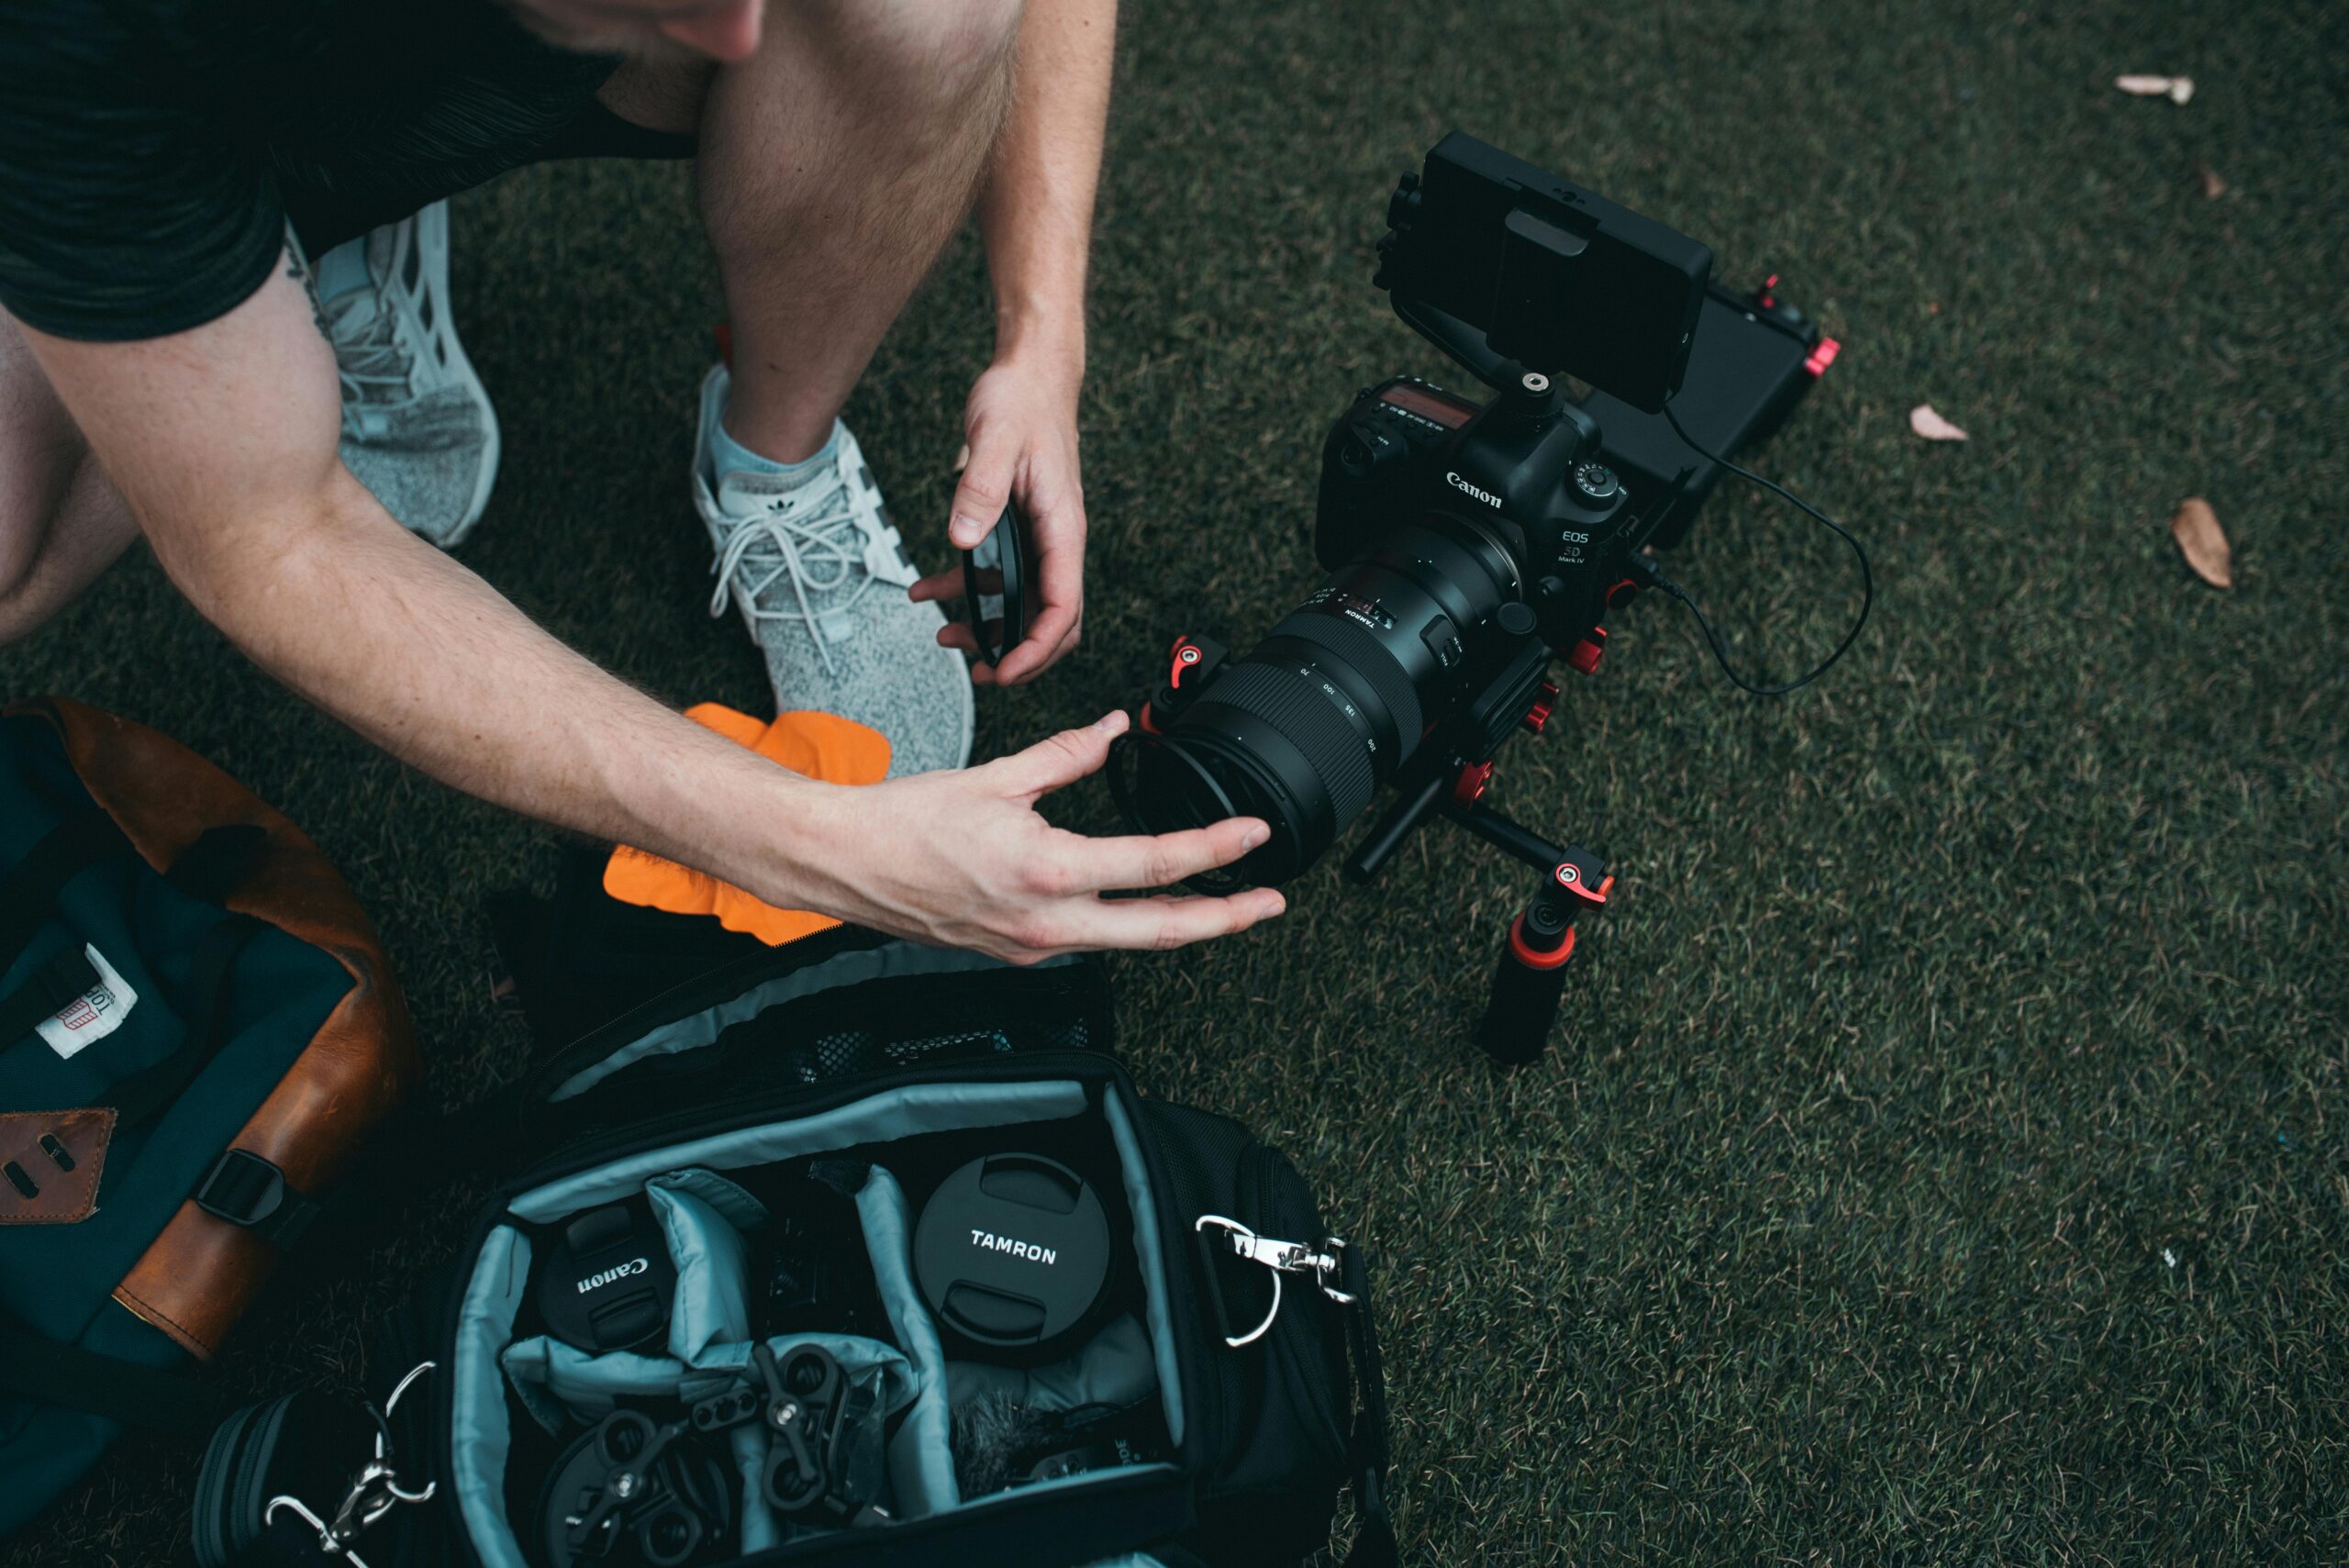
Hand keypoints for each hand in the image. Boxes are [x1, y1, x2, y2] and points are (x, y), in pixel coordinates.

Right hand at [778, 711, 1284, 962]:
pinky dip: (1121, 922)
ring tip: (1219, 904)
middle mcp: (1046, 922)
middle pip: (1160, 931)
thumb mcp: (999, 776)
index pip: (1156, 864)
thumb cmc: (905, 823)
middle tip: (1269, 901)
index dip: (1216, 851)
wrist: (846, 863)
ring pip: (1125, 942)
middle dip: (1226, 919)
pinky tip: (1137, 904)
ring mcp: (1033, 946)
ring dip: (1176, 923)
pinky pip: (1085, 940)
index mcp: (1049, 871)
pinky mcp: (1017, 952)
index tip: (1253, 837)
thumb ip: (1067, 754)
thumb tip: (1112, 729)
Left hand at [909, 348, 1085, 685]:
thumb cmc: (1021, 401)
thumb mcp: (995, 439)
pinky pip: (999, 575)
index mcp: (1063, 527)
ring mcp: (1040, 536)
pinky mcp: (1019, 528)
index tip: (1004, 671)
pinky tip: (928, 592)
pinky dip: (966, 590)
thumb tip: (962, 539)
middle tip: (980, 674)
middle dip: (1018, 654)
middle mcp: (1057, 539)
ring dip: (988, 627)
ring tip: (945, 638)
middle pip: (1053, 619)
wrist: (1029, 373)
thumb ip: (980, 489)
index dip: (1036, 648)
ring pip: (1023, 603)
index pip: (1063, 606)